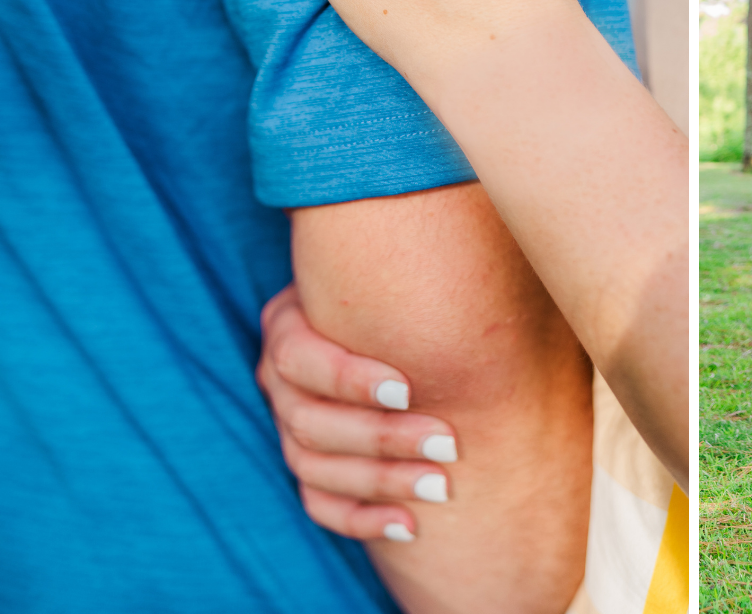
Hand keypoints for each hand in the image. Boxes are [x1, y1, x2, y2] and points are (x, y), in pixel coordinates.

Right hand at [254, 284, 459, 542]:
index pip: (300, 359)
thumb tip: (472, 226)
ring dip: (379, 481)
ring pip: (312, 467)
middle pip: (307, 422)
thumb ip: (421, 261)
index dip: (349, 378)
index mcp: (289, 323)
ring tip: (442, 487)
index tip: (409, 386)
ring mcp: (288, 427)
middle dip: (380, 436)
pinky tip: (409, 526)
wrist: (413, 328)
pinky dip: (360, 519)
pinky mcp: (308, 469)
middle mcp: (279, 378)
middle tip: (448, 442)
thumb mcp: (409, 270)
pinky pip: (318, 504)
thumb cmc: (417, 291)